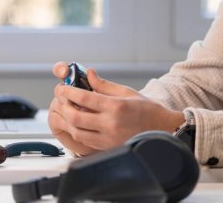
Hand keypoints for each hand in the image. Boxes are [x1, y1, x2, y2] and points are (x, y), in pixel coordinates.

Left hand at [49, 62, 184, 154]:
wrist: (160, 127)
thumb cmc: (146, 109)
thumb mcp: (126, 92)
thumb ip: (104, 85)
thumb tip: (89, 75)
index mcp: (116, 107)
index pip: (84, 98)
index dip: (69, 92)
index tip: (62, 87)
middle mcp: (111, 123)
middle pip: (76, 116)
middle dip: (64, 107)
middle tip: (62, 99)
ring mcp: (108, 137)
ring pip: (77, 131)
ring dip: (68, 120)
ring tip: (68, 111)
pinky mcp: (107, 146)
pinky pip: (84, 140)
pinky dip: (77, 130)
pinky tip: (78, 123)